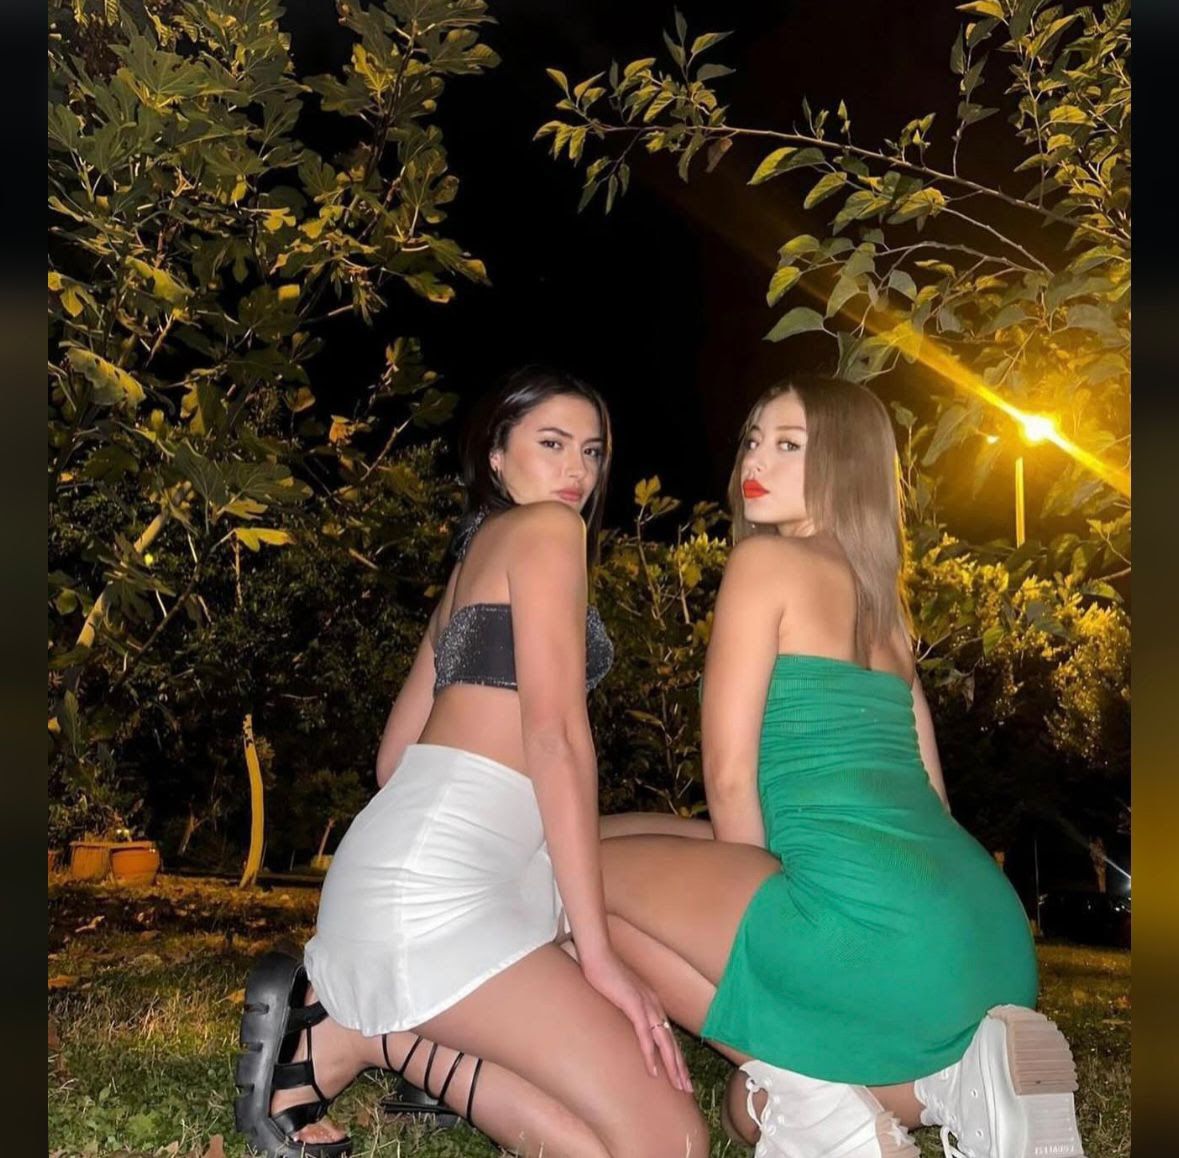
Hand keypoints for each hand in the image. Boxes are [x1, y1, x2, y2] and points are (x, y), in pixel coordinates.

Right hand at [580, 950, 692, 1093]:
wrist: (597, 955)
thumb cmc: (605, 974)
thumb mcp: (621, 995)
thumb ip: (628, 1007)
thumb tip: (628, 1021)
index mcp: (652, 1003)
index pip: (669, 1035)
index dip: (676, 1057)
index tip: (682, 1075)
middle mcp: (654, 1005)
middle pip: (672, 1042)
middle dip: (680, 1067)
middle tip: (687, 1089)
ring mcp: (646, 1004)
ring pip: (664, 1041)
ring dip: (672, 1066)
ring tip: (678, 1085)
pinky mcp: (634, 1005)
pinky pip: (645, 1034)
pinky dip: (650, 1053)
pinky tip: (652, 1070)